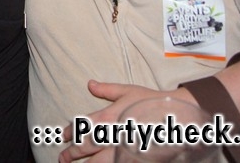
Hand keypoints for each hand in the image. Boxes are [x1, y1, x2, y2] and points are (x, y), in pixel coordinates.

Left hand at [58, 81, 196, 162]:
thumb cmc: (151, 102)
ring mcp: (122, 149)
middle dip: (71, 154)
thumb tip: (89, 84)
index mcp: (108, 117)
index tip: (63, 136)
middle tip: (63, 158)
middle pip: (85, 147)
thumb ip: (106, 89)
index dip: (70, 132)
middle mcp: (112, 134)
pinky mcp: (133, 159)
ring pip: (97, 162)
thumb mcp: (128, 91)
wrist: (177, 117)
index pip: (82, 126)